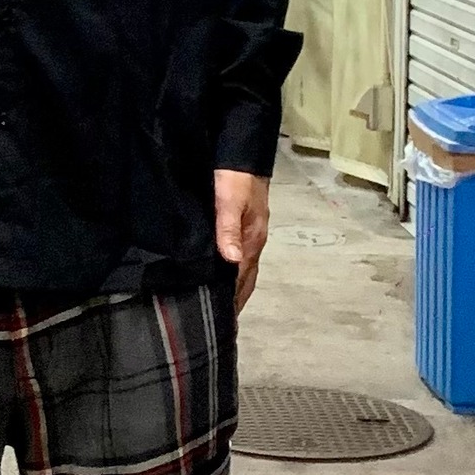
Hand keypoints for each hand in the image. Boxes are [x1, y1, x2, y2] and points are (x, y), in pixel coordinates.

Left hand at [213, 169, 270, 314]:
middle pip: (245, 278)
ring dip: (234, 287)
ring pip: (243, 268)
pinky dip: (232, 271)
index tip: (224, 323)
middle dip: (236, 300)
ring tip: (222, 306)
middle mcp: (253, 240)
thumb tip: (231, 261)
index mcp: (251, 240)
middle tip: (223, 324)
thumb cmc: (235, 176)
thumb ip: (228, 228)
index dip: (233, 300)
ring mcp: (250, 233)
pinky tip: (222, 272)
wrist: (242, 150)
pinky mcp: (243, 223)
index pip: (241, 279)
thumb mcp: (230, 200)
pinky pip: (238, 255)